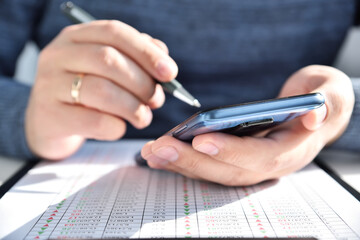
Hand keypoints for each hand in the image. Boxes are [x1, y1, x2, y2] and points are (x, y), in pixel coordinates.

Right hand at [26, 20, 177, 159]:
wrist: (49, 122)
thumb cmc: (86, 92)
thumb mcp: (105, 69)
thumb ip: (134, 58)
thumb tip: (163, 58)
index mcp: (76, 37)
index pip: (114, 32)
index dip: (146, 52)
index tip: (170, 73)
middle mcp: (58, 55)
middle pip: (109, 60)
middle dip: (142, 83)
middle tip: (157, 100)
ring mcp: (49, 85)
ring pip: (102, 90)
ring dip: (133, 107)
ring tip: (143, 118)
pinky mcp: (50, 117)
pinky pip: (94, 121)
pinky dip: (116, 127)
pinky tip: (119, 128)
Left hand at [141, 65, 353, 185]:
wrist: (310, 114)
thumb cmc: (317, 100)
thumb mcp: (329, 93)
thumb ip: (326, 102)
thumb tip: (314, 116)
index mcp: (290, 150)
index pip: (259, 156)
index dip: (231, 151)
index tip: (202, 139)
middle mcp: (266, 165)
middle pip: (227, 170)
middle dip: (192, 160)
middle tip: (158, 148)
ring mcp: (248, 165)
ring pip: (212, 172)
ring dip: (180, 164)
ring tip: (150, 151)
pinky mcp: (233, 161)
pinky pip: (206, 166)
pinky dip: (182, 161)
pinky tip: (158, 153)